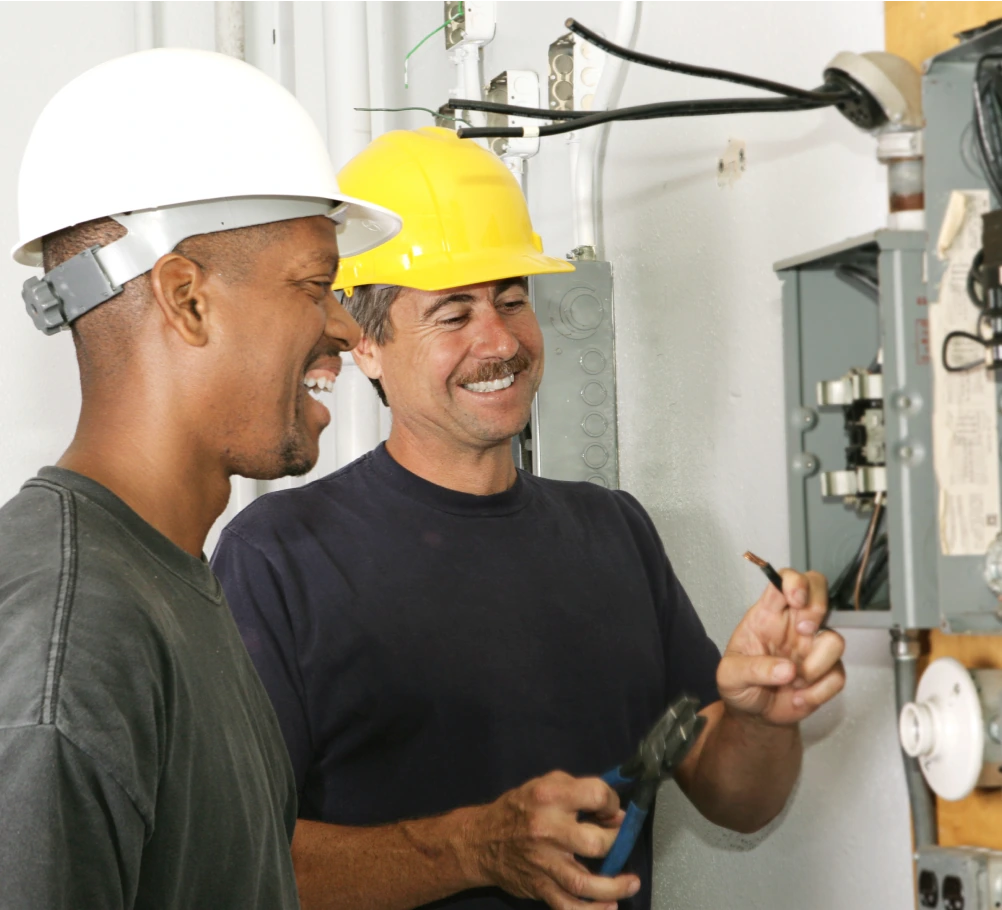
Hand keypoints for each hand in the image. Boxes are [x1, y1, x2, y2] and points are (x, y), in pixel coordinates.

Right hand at [462, 770, 640, 909]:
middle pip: (596, 842)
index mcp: (550, 796)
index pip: (596, 795)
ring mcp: (543, 862)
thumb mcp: (545, 784)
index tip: (612, 809)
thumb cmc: (520, 808)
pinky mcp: (540, 886)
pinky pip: (568, 906)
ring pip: (585, 883)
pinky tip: (609, 906)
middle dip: (617, 842)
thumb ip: (577, 790)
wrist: (482, 840)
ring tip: (631, 882)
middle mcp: (547, 829)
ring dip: (614, 886)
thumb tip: (611, 810)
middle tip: (621, 840)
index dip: (612, 802)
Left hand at [718, 569, 845, 726]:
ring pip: (835, 639)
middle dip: (817, 606)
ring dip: (816, 664)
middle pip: (819, 591)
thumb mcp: (730, 676)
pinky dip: (818, 692)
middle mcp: (793, 625)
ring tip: (794, 680)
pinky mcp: (826, 673)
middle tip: (804, 630)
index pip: (783, 581)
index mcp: (767, 615)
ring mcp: (812, 648)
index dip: (795, 582)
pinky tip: (798, 697)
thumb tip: (786, 669)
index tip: (796, 600)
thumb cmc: (739, 684)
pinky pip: (837, 675)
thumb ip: (752, 669)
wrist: (753, 714)